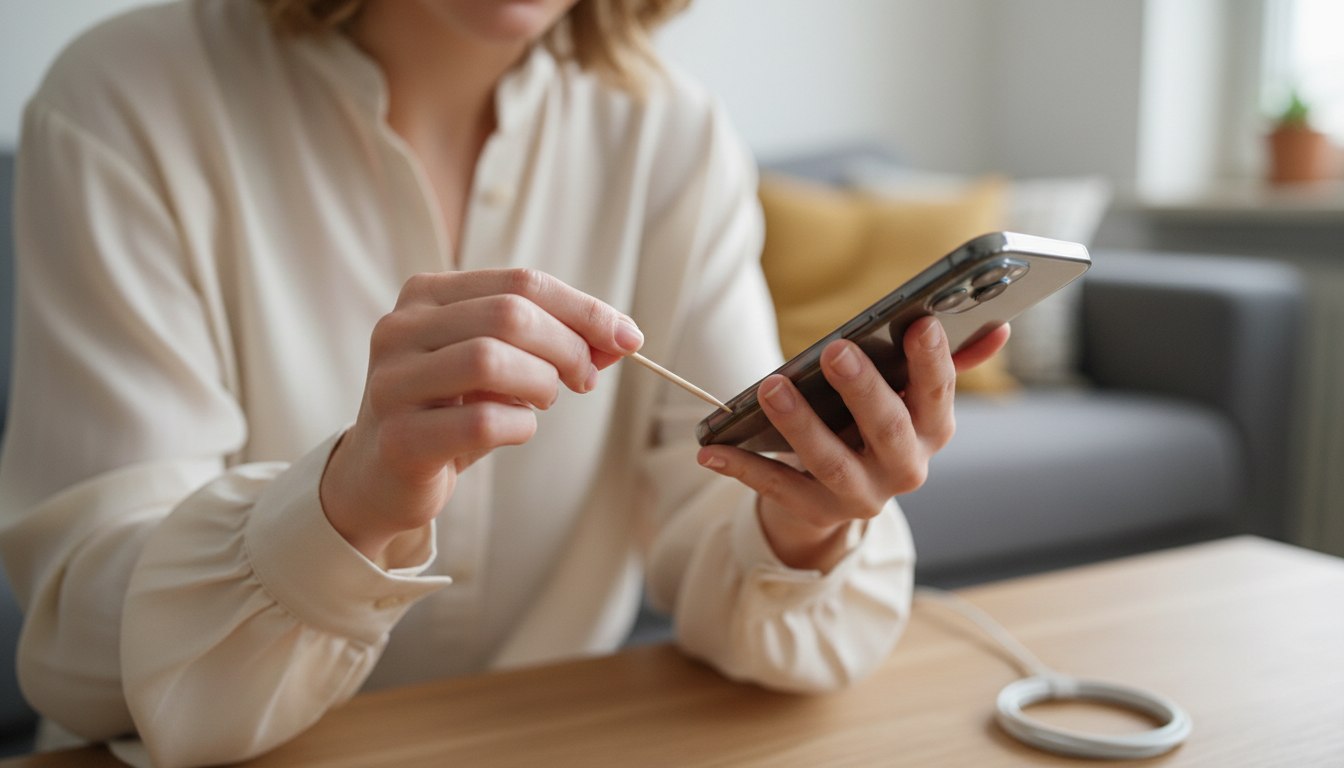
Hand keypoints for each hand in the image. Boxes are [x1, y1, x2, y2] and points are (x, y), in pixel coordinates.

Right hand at [320, 269, 643, 564]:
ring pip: (489, 359)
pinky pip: (482, 422)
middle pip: (509, 315)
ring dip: (541, 384)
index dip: (585, 309)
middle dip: (567, 346)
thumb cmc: (451, 411)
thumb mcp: (502, 367)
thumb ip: (554, 344)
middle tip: (585, 378)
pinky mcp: (399, 439)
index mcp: (426, 295)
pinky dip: (519, 426)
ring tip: (544, 401)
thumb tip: (622, 338)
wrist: (383, 476)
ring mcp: (392, 383)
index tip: (629, 338)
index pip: (520, 282)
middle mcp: (400, 329)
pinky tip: (517, 430)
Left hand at [696, 317, 1009, 571]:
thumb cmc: (874, 424)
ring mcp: (861, 496)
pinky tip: (712, 447)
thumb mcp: (911, 397)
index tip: (920, 323)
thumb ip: (950, 361)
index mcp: (932, 430)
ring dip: (800, 425)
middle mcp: (904, 468)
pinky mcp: (816, 512)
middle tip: (835, 350)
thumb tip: (998, 323)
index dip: (932, 362)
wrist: (840, 496)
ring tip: (769, 387)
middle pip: (886, 429)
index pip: (938, 394)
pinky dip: (743, 468)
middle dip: (863, 389)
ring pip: (830, 463)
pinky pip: (777, 488)